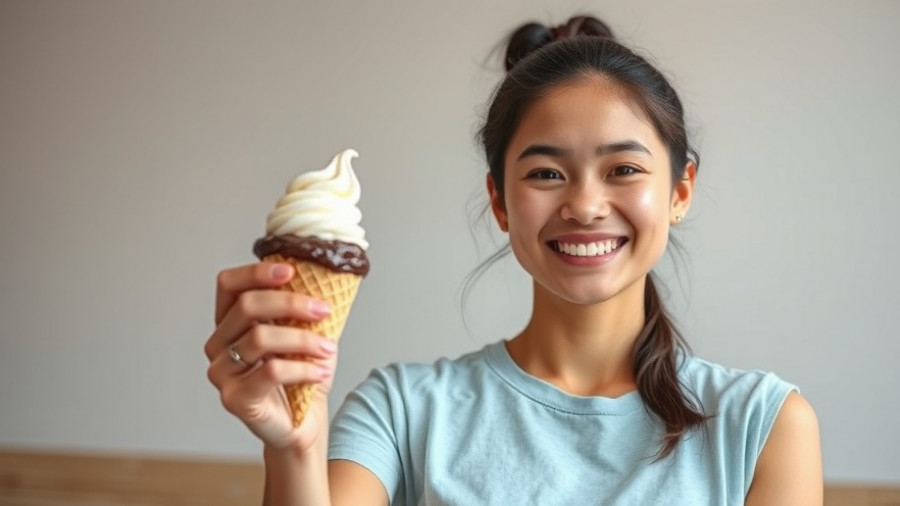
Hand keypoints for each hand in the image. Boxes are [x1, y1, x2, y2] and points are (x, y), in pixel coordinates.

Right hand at [204, 262, 336, 451]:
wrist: (302, 423)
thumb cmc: (301, 376)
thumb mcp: (304, 334)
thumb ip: (302, 310)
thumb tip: (325, 279)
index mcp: (230, 322)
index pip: (228, 285)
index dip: (256, 272)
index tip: (291, 271)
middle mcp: (218, 344)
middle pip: (247, 306)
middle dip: (291, 303)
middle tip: (324, 310)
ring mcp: (221, 372)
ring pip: (260, 338)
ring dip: (303, 339)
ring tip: (328, 348)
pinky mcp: (234, 398)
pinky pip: (271, 371)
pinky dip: (303, 368)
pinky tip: (321, 371)